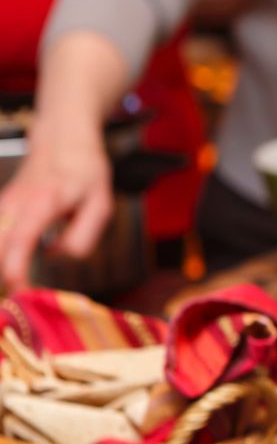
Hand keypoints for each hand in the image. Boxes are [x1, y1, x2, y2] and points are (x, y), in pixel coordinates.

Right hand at [0, 121, 111, 290]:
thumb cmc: (85, 173)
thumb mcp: (100, 204)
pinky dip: (0, 255)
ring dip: (0, 266)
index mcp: (43, 203)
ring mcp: (3, 205)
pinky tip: (8, 274)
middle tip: (17, 302)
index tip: (19, 290)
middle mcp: (15, 204)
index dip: (14, 267)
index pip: (20, 238)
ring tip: (11, 292)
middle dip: (1, 276)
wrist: (62, 140)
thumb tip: (57, 258)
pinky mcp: (0, 209)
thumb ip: (83, 235)